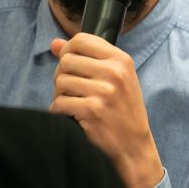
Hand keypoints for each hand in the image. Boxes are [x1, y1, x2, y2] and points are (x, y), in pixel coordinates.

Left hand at [50, 33, 164, 187]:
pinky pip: (59, 103)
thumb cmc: (122, 111)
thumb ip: (87, 59)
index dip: (68, 50)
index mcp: (121, 60)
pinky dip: (59, 111)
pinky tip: (72, 117)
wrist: (134, 147)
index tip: (69, 65)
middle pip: (66, 61)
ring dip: (60, 95)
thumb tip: (55, 44)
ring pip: (60, 81)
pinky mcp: (92, 110)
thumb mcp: (115, 79)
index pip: (82, 40)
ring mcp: (104, 92)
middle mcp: (114, 73)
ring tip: (74, 104)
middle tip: (71, 90)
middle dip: (62, 76)